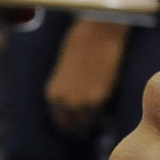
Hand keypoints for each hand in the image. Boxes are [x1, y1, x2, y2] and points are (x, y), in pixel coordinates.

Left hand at [47, 20, 130, 138]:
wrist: (99, 33)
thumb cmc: (80, 42)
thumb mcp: (65, 68)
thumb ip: (66, 86)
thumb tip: (71, 96)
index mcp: (53, 94)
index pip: (59, 119)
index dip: (68, 122)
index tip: (75, 123)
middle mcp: (65, 103)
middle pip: (73, 125)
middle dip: (79, 125)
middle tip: (87, 126)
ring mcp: (83, 103)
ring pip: (88, 122)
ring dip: (92, 122)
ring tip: (97, 120)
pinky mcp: (100, 99)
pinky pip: (100, 114)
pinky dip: (103, 114)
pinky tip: (106, 112)